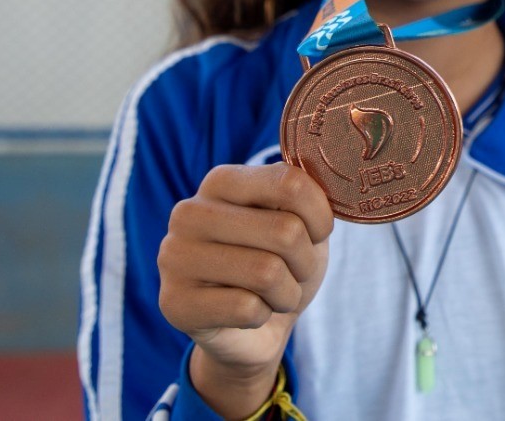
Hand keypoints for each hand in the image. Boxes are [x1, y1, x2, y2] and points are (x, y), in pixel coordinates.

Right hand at [158, 162, 332, 413]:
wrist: (253, 331)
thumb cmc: (280, 264)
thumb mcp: (300, 221)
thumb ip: (306, 194)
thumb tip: (330, 172)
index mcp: (220, 181)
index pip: (290, 183)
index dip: (320, 216)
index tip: (318, 233)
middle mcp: (189, 213)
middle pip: (285, 231)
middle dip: (305, 262)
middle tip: (295, 272)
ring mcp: (174, 257)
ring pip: (267, 273)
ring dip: (287, 293)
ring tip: (274, 294)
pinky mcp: (174, 303)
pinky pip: (247, 309)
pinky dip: (262, 315)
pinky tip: (248, 313)